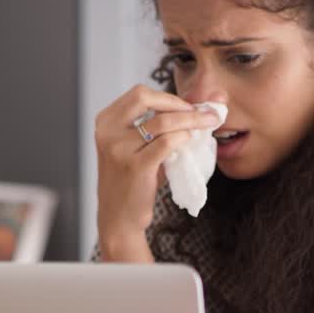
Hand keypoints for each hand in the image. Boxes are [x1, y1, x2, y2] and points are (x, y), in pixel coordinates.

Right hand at [94, 85, 219, 254]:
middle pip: (146, 98)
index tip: (188, 106)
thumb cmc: (131, 181)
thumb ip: (154, 126)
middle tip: (202, 112)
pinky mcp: (136, 167)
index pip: (139, 94)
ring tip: (208, 124)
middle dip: (179, 103)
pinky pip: (166, 143)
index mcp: (106, 122)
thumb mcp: (134, 148)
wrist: (119, 218)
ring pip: (162, 122)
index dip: (167, 97)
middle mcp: (109, 132)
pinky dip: (183, 138)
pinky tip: (191, 141)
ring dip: (191, 120)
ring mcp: (120, 149)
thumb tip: (194, 106)